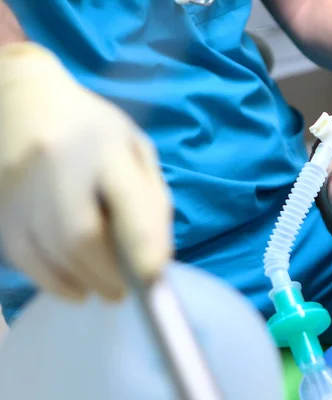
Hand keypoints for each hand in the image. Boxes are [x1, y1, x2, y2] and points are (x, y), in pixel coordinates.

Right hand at [0, 43, 171, 300]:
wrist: (28, 103)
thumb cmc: (97, 133)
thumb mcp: (138, 152)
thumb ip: (151, 201)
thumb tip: (157, 259)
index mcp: (106, 147)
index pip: (126, 199)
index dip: (141, 244)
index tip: (154, 278)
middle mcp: (59, 164)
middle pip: (80, 235)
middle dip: (109, 273)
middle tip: (126, 291)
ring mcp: (23, 186)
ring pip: (51, 251)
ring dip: (85, 281)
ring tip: (107, 289)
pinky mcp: (3, 206)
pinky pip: (23, 257)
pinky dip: (54, 282)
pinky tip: (77, 288)